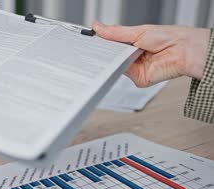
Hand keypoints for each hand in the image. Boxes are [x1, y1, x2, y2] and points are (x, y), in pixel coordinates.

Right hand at [93, 22, 210, 86]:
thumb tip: (97, 26)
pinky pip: (122, 74)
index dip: (100, 43)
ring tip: (100, 54)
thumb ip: (115, 32)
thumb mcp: (137, 31)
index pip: (110, 44)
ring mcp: (134, 68)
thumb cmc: (168, 37)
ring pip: (114, 66)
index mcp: (131, 43)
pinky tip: (114, 63)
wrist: (183, 51)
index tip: (88, 40)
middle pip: (110, 56)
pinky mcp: (137, 79)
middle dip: (100, 52)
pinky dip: (116, 70)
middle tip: (89, 48)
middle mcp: (132, 57)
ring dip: (108, 61)